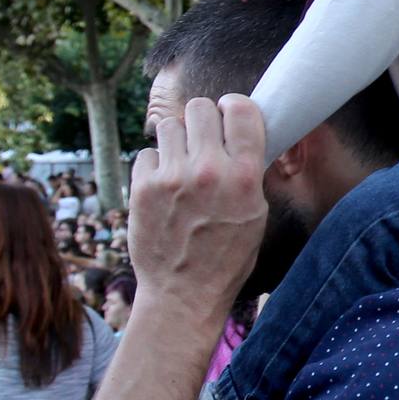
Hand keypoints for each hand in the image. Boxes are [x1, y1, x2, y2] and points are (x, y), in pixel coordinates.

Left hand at [128, 95, 268, 319]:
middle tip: (204, 140)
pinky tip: (164, 186)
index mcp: (245, 177)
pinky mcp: (142, 187)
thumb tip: (240, 137)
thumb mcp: (256, 214)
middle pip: (200, 107)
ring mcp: (172, 177)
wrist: (184, 292)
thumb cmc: (227, 257)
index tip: (230, 115)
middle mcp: (209, 171)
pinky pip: (148, 153)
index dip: (235, 107)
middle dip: (203, 120)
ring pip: (170, 125)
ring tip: (182, 164)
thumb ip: (249, 172)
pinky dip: (155, 164)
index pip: (241, 110)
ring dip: (177, 140)